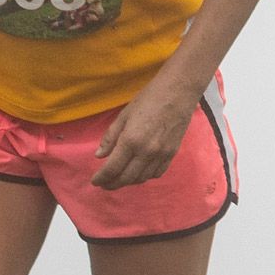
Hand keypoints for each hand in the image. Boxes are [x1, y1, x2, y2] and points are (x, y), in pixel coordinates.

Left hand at [92, 75, 196, 189]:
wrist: (179, 91)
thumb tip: (99, 155)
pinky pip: (157, 173)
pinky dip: (145, 176)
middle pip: (126, 178)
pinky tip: (139, 172)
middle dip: (112, 184)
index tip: (95, 181)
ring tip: (120, 179)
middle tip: (104, 184)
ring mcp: (161, 154)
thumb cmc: (149, 98)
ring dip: (128, 182)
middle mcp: (146, 151)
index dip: (101, 178)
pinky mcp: (172, 153)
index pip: (112, 168)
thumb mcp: (125, 114)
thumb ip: (111, 136)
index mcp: (131, 140)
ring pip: (141, 178)